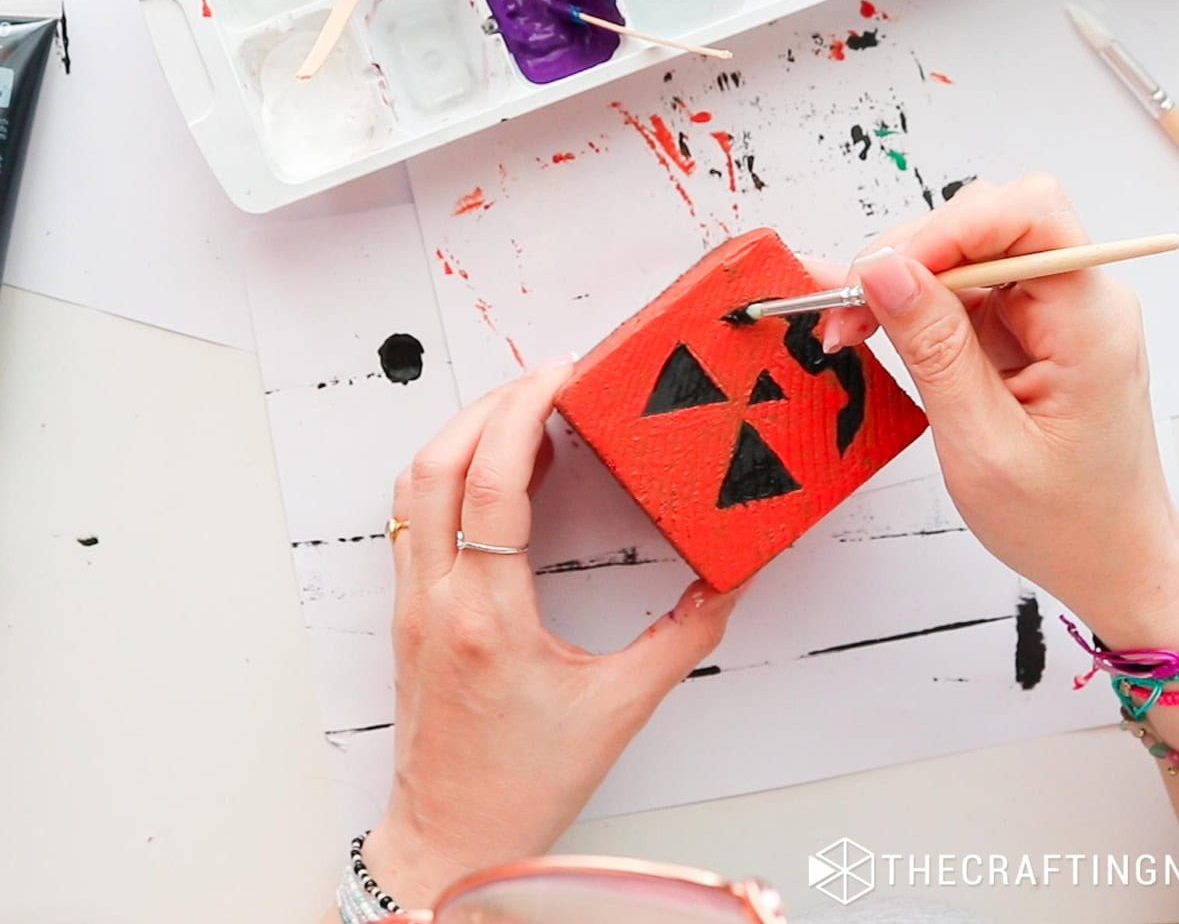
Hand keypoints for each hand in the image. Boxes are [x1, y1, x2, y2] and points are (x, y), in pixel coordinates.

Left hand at [363, 360, 740, 906]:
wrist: (452, 839)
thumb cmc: (523, 784)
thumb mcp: (621, 708)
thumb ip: (685, 636)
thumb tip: (731, 578)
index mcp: (487, 618)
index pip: (491, 484)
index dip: (523, 413)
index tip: (560, 376)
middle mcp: (437, 600)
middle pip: (436, 465)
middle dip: (491, 405)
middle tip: (548, 381)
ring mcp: (412, 603)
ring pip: (414, 486)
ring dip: (465, 435)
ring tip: (527, 417)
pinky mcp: (409, 611)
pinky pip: (416, 517)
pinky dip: (453, 476)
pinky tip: (500, 477)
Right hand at [817, 175, 1178, 644]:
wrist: (1114, 563)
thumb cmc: (1068, 523)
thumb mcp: (983, 447)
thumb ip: (934, 351)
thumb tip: (885, 272)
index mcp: (1090, 322)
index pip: (1028, 214)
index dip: (946, 227)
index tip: (880, 273)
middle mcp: (1081, 301)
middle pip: (989, 223)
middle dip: (909, 255)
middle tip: (846, 310)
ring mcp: (1056, 313)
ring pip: (969, 253)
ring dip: (904, 281)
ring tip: (851, 328)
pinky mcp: (1032, 331)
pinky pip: (967, 291)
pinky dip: (915, 306)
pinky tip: (875, 330)